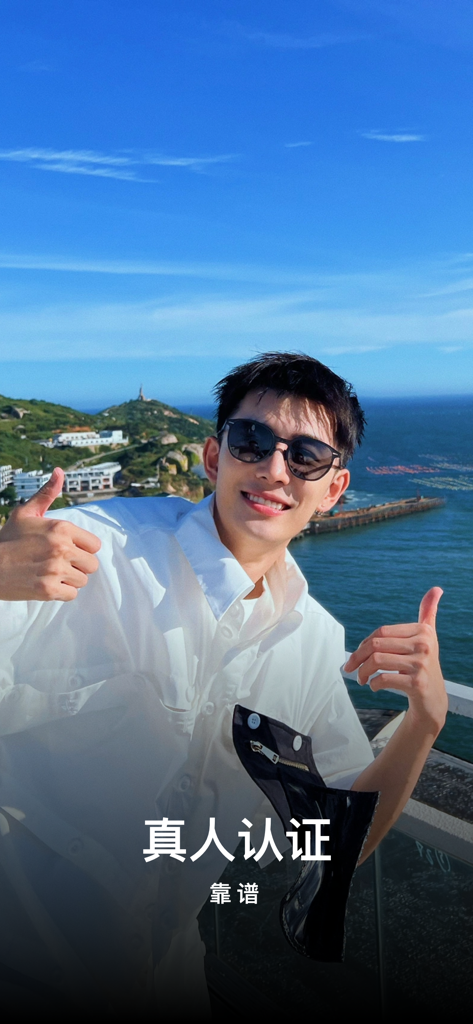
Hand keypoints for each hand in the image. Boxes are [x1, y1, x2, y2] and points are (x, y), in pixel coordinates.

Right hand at [0, 467, 100, 601]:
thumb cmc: (8, 539)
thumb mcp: (26, 512)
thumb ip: (47, 494)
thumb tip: (60, 472)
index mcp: (61, 528)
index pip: (94, 545)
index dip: (83, 548)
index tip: (68, 550)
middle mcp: (62, 548)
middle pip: (92, 564)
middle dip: (78, 565)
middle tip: (59, 563)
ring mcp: (55, 570)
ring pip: (82, 580)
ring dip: (69, 579)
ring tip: (51, 573)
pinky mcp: (48, 590)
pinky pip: (71, 595)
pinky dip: (61, 592)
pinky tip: (47, 584)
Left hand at [344, 588, 446, 735]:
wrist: (434, 699)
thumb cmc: (425, 665)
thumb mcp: (428, 637)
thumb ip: (428, 612)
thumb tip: (436, 588)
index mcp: (423, 631)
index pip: (382, 631)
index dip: (364, 643)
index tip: (356, 655)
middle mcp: (424, 645)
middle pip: (377, 644)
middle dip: (358, 657)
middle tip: (350, 668)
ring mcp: (421, 664)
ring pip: (377, 660)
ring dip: (363, 672)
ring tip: (362, 679)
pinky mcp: (417, 683)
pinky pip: (384, 678)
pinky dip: (374, 684)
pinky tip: (374, 686)